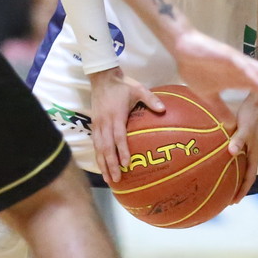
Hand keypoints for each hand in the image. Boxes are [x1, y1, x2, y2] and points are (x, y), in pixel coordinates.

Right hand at [86, 67, 162, 186]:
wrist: (102, 77)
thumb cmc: (122, 85)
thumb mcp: (138, 89)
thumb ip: (151, 99)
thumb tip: (164, 109)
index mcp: (116, 116)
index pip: (118, 137)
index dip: (122, 151)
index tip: (126, 164)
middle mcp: (105, 123)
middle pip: (106, 147)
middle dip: (110, 165)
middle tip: (116, 179)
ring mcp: (97, 125)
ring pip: (98, 148)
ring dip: (103, 164)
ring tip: (108, 179)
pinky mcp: (94, 125)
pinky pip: (95, 144)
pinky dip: (98, 156)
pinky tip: (102, 166)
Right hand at [168, 27, 257, 110]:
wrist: (182, 48)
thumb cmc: (195, 68)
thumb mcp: (208, 95)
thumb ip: (220, 108)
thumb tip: (230, 124)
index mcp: (240, 79)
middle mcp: (243, 70)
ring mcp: (237, 62)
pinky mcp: (227, 56)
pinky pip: (243, 67)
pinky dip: (254, 76)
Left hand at [226, 91, 257, 203]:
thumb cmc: (253, 112)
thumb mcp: (246, 126)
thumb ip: (238, 139)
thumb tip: (231, 152)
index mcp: (255, 153)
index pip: (249, 177)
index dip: (242, 191)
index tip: (234, 202)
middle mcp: (254, 152)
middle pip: (247, 175)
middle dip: (238, 188)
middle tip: (227, 199)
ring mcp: (251, 146)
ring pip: (244, 166)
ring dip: (236, 177)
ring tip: (225, 184)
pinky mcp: (247, 138)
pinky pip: (240, 156)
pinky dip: (233, 163)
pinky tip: (223, 161)